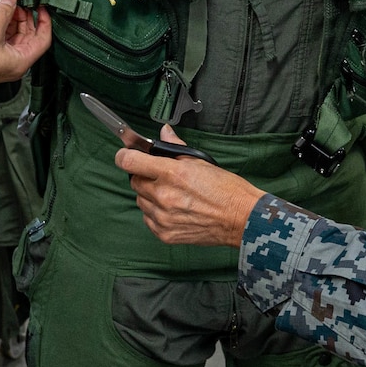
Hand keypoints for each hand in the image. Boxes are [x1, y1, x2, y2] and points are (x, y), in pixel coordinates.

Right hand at [0, 0, 51, 91]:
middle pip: (31, 36)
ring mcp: (5, 60)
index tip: (42, 6)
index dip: (45, 20)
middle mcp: (16, 63)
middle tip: (25, 0)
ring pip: (18, 35)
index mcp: (20, 61)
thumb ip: (4, 12)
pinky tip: (3, 12)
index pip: (43, 39)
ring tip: (13, 3)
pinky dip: (7, 24)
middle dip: (29, 17)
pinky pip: (7, 38)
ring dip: (17, 19)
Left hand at [123, 129, 264, 247]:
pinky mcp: (165, 234)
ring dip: (150, 195)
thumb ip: (176, 148)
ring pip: (140, 201)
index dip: (125, 156)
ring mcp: (163, 217)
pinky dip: (155, 213)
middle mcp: (163, 196)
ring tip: (172, 195)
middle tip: (161, 176)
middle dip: (144, 176)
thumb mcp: (202, 161)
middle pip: (134, 181)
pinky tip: (173, 209)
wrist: (240, 219)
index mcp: (172, 173)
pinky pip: (148, 219)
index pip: (130, 162)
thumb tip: (164, 133)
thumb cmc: (226, 190)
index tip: (126, 155)